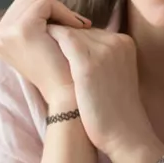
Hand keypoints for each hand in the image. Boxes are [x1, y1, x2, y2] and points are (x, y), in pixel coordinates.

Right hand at [0, 0, 89, 109]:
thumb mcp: (38, 43)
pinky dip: (64, 11)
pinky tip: (76, 27)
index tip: (69, 23)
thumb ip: (33, 22)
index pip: (22, 5)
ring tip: (76, 27)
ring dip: (61, 10)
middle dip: (53, 8)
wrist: (65, 93)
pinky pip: (45, 2)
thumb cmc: (58, 69)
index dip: (47, 11)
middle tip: (76, 24)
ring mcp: (6, 32)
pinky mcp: (22, 29)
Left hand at [46, 26, 157, 160]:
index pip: (91, 31)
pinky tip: (39, 47)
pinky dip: (50, 41)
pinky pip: (64, 39)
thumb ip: (102, 57)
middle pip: (80, 30)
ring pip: (70, 32)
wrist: (124, 132)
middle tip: (43, 46)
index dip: (73, 38)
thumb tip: (74, 50)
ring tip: (39, 47)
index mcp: (124, 42)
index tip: (56, 48)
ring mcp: (103, 50)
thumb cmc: (115, 109)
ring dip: (54, 40)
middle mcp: (116, 41)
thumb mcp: (116, 73)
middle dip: (63, 39)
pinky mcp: (88, 62)